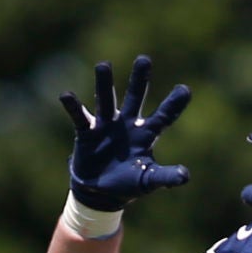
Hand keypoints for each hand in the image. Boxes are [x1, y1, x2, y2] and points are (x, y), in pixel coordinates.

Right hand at [59, 57, 191, 211]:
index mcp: (146, 134)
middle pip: (135, 97)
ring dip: (104, 84)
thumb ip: (166, 177)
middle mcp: (127, 123)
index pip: (163, 116)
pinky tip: (66, 95)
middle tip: (144, 59)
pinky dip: (73, 107)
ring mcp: (107, 125)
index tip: (185, 90)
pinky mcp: (87, 132)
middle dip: (139, 80)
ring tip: (103, 65)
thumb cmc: (128, 184)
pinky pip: (80, 117)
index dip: (173, 104)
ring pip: (106, 100)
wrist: (100, 193)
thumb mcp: (148, 180)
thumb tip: (185, 176)